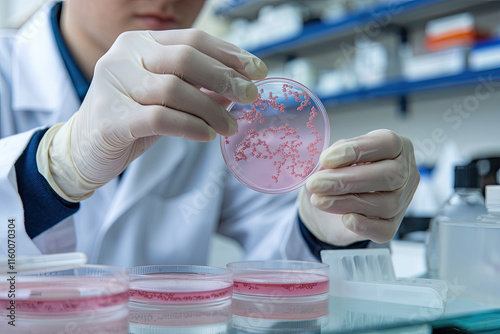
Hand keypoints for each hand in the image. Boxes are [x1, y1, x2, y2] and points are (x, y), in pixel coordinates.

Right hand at [37, 29, 267, 201]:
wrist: (85, 148)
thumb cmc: (130, 117)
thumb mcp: (167, 97)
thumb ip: (197, 88)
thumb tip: (237, 89)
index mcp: (141, 43)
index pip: (193, 39)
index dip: (230, 54)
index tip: (258, 71)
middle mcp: (125, 56)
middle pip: (185, 58)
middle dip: (225, 77)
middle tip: (250, 97)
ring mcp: (114, 84)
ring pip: (174, 89)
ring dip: (211, 109)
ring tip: (230, 127)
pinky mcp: (111, 118)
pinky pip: (160, 118)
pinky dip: (190, 126)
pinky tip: (208, 135)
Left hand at [299, 129, 419, 244]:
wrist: (325, 204)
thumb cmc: (333, 172)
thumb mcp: (331, 157)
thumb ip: (333, 156)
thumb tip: (328, 164)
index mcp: (395, 147)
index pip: (387, 143)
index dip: (356, 150)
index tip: (326, 159)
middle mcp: (405, 172)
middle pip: (390, 175)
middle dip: (347, 180)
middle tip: (315, 183)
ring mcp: (402, 201)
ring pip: (387, 204)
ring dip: (347, 202)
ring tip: (318, 200)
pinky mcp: (392, 226)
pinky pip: (384, 230)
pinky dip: (363, 225)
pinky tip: (344, 218)